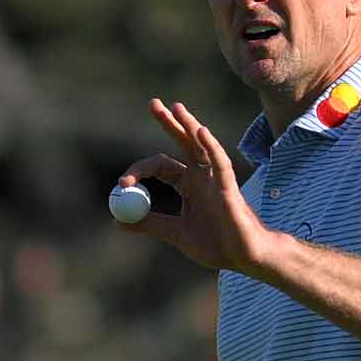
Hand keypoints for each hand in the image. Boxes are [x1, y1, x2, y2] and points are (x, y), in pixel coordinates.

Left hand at [113, 99, 274, 272]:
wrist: (241, 258)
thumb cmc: (216, 244)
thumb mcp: (175, 233)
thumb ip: (151, 224)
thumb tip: (119, 221)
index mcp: (188, 185)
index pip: (161, 166)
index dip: (139, 171)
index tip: (122, 184)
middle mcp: (202, 176)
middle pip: (183, 142)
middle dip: (169, 123)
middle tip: (153, 103)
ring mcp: (216, 179)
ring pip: (201, 145)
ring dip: (188, 125)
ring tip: (175, 107)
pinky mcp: (228, 187)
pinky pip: (219, 162)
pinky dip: (210, 146)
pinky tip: (200, 131)